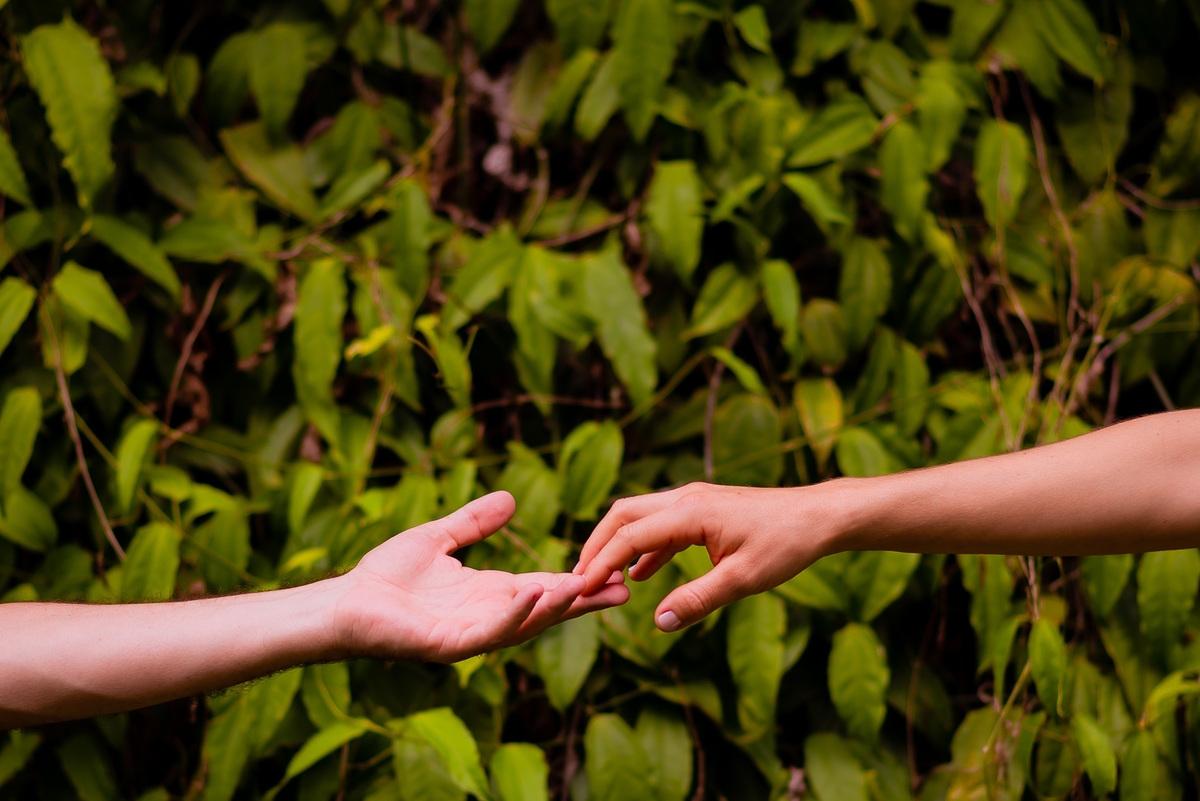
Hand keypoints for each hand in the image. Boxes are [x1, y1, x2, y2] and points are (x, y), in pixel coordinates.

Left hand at [333, 491, 628, 662]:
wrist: (343, 603)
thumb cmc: (385, 576)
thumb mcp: (439, 538)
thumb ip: (474, 522)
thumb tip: (510, 498)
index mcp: (489, 593)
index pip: (544, 588)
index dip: (578, 582)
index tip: (615, 571)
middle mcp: (487, 616)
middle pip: (545, 610)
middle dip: (582, 602)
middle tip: (624, 590)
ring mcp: (470, 634)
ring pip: (524, 624)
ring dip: (556, 608)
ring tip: (587, 588)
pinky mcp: (448, 645)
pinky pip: (488, 631)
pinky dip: (513, 614)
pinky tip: (533, 594)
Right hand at [574, 482, 843, 631]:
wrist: (819, 516)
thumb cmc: (786, 544)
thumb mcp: (742, 580)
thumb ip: (697, 600)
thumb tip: (658, 622)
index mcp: (690, 512)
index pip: (629, 536)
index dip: (601, 563)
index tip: (580, 588)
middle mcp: (685, 498)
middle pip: (623, 515)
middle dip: (597, 546)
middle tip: (578, 579)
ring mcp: (694, 500)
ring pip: (640, 516)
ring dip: (618, 544)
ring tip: (601, 579)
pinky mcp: (704, 508)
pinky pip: (661, 524)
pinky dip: (644, 547)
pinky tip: (640, 575)